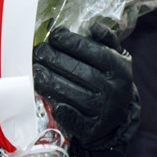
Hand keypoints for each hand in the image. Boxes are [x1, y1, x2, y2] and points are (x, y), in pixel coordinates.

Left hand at [32, 23, 139, 156]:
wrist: (119, 119)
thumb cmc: (112, 80)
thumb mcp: (118, 58)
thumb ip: (107, 40)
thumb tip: (94, 27)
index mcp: (119, 68)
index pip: (93, 51)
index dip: (71, 42)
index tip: (54, 35)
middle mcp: (113, 89)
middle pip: (78, 71)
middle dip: (54, 59)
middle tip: (39, 51)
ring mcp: (103, 110)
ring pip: (72, 94)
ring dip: (50, 81)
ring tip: (36, 70)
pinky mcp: (93, 129)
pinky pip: (74, 119)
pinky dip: (62, 110)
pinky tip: (50, 99)